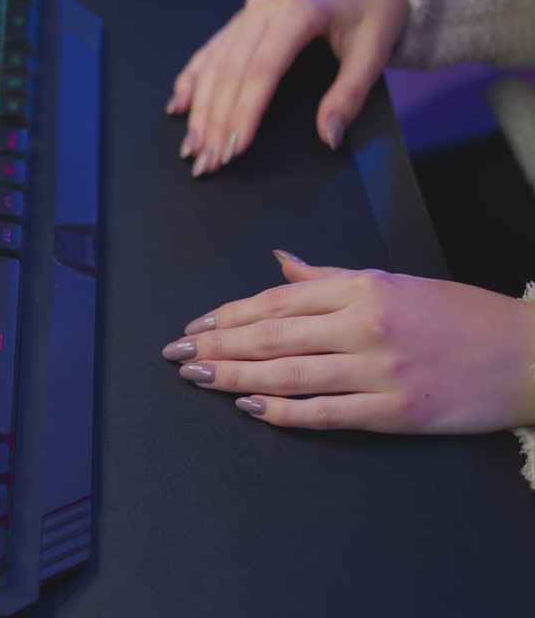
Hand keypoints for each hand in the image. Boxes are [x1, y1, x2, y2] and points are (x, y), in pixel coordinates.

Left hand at [160, 250, 534, 433]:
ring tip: (197, 377)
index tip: (194, 326)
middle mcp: (365, 324)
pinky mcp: (395, 410)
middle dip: (216, 345)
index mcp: (362, 287)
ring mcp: (380, 369)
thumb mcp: (393, 281)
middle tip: (176, 354)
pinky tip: (248, 408)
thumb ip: (329, 277)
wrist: (527, 354)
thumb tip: (279, 263)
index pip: (277, 300)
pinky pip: (325, 413)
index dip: (228, 315)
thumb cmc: (457, 315)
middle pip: (272, 336)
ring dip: (234, 376)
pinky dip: (283, 411)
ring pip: (289, 374)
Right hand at [167, 0, 409, 176]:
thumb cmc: (376, 6)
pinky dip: (193, 80)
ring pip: (214, 65)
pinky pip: (211, 51)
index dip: (245, 113)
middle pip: (230, 73)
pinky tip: (179, 106)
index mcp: (297, 12)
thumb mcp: (375, 49)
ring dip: (200, 109)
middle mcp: (263, 8)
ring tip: (191, 148)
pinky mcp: (242, 19)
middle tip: (207, 162)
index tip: (234, 149)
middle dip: (216, 121)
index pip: (262, 71)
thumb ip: (350, 94)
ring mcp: (248, 12)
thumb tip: (329, 137)